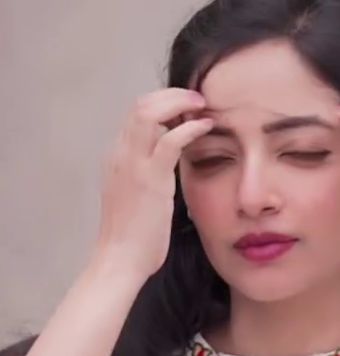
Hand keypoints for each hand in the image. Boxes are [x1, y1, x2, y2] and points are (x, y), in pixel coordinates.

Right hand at [95, 88, 212, 281]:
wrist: (120, 260)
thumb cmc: (134, 237)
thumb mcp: (139, 197)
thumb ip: (152, 176)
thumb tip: (174, 166)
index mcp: (117, 158)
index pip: (136, 114)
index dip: (163, 103)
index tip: (187, 107)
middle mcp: (120, 154)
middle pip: (140, 104)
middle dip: (172, 95)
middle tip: (198, 99)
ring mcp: (132, 164)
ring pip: (149, 111)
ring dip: (179, 102)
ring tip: (203, 106)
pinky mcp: (149, 178)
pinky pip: (170, 139)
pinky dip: (190, 127)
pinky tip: (207, 126)